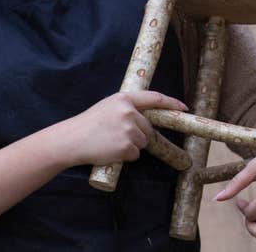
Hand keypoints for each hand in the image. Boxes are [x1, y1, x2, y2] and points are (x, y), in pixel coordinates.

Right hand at [53, 91, 187, 167]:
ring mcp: (129, 130)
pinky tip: (110, 151)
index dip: (171, 103)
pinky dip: (125, 156)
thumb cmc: (89, 124)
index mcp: (125, 99)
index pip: (155, 98)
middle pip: (148, 128)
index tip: (183, 107)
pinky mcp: (127, 147)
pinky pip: (135, 155)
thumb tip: (147, 118)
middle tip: (117, 136)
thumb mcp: (109, 107)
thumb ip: (128, 108)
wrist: (71, 140)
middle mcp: (129, 113)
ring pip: (143, 142)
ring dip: (131, 146)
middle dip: (139, 135)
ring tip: (111, 142)